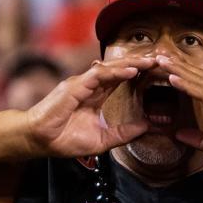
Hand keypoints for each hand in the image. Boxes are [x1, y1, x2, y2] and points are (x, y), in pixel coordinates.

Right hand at [26, 56, 154, 157]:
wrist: (39, 141)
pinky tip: (133, 70)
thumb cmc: (64, 139)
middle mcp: (90, 85)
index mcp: (96, 95)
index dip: (140, 73)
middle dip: (141, 63)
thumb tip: (146, 127)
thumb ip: (123, 133)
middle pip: (120, 68)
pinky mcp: (74, 86)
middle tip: (163, 60)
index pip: (122, 79)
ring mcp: (82, 83)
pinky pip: (99, 74)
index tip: (159, 71)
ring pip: (112, 67)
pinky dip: (116, 71)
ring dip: (133, 63)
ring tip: (153, 62)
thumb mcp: (102, 140)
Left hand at [156, 55, 202, 165]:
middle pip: (196, 74)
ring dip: (176, 68)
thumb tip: (179, 134)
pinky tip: (172, 77)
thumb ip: (200, 139)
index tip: (166, 65)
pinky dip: (186, 84)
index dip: (183, 73)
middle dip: (176, 64)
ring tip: (159, 58)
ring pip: (197, 78)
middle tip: (157, 53)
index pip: (200, 83)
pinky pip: (202, 92)